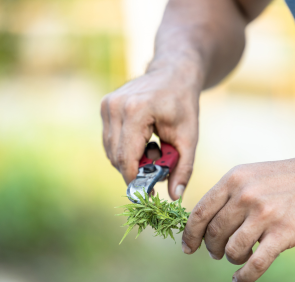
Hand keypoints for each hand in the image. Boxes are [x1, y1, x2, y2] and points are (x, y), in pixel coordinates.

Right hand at [100, 66, 201, 199]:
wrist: (174, 72)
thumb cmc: (183, 104)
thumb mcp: (189, 137)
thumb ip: (184, 168)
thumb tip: (175, 197)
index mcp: (136, 111)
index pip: (126, 158)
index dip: (136, 180)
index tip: (149, 193)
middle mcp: (115, 106)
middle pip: (116, 157)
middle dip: (136, 169)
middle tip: (158, 164)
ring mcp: (107, 105)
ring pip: (110, 151)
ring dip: (130, 159)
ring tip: (154, 147)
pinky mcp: (104, 106)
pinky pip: (109, 140)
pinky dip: (125, 149)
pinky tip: (144, 140)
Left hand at [181, 157, 294, 281]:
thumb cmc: (284, 179)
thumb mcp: (250, 174)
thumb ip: (227, 193)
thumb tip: (202, 221)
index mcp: (234, 179)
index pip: (200, 212)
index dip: (189, 234)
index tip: (188, 247)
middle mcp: (246, 195)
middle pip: (214, 233)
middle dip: (211, 248)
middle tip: (216, 252)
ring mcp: (264, 214)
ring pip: (232, 249)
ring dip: (231, 258)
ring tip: (237, 256)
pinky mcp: (283, 233)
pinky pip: (256, 263)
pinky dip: (244, 276)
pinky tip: (239, 278)